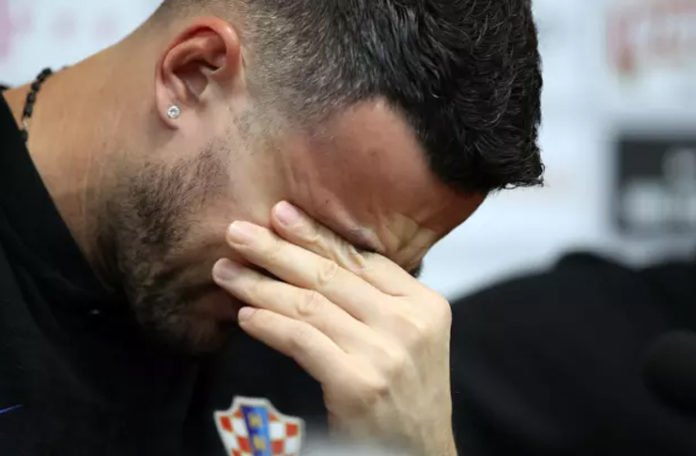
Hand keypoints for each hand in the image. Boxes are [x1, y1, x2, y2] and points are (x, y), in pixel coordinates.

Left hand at [212, 202, 456, 455]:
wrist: (418, 453)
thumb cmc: (404, 392)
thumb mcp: (406, 338)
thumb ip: (374, 300)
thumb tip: (311, 259)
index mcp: (423, 304)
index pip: (360, 259)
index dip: (316, 234)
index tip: (279, 214)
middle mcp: (408, 323)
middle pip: (331, 275)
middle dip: (277, 250)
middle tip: (238, 232)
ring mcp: (385, 353)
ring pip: (310, 305)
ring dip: (261, 287)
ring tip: (227, 273)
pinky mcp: (359, 383)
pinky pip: (302, 341)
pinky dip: (270, 325)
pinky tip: (246, 317)